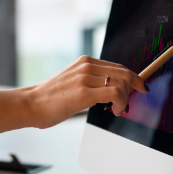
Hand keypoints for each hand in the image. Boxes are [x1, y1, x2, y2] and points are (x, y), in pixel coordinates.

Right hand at [0, 56, 147, 138]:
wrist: (31, 104)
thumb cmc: (49, 99)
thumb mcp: (72, 82)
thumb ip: (90, 81)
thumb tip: (110, 92)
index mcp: (85, 62)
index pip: (118, 66)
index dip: (133, 77)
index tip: (141, 87)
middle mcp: (87, 66)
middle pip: (124, 72)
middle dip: (134, 88)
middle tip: (128, 104)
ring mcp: (85, 77)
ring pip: (122, 82)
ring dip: (126, 99)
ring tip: (117, 110)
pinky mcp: (84, 92)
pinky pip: (116, 93)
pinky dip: (121, 103)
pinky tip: (115, 111)